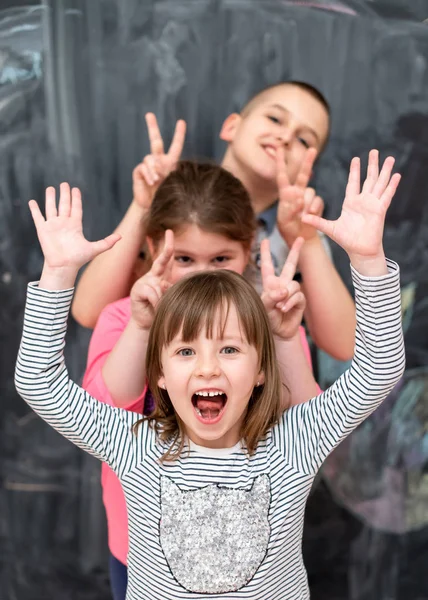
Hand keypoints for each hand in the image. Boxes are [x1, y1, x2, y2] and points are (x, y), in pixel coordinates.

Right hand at [29, 183, 119, 271]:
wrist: (64, 267)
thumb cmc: (78, 259)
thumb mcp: (95, 249)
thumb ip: (107, 242)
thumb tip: (121, 237)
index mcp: (75, 226)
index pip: (76, 208)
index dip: (76, 199)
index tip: (76, 189)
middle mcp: (64, 223)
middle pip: (64, 205)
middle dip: (64, 194)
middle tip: (64, 184)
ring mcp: (53, 226)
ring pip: (51, 208)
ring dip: (50, 198)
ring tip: (50, 188)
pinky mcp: (43, 230)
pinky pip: (38, 217)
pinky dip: (35, 209)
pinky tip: (32, 201)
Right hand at [130, 230, 173, 329]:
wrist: (145, 322)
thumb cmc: (159, 310)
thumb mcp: (168, 299)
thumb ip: (169, 290)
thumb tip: (165, 284)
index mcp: (161, 277)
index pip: (166, 260)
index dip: (169, 246)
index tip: (169, 232)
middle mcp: (153, 276)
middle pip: (160, 260)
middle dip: (167, 248)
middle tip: (169, 233)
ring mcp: (144, 282)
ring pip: (159, 285)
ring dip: (163, 299)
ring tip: (160, 307)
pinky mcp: (137, 289)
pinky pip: (152, 292)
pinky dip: (156, 301)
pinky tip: (154, 307)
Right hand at [132, 113, 185, 208]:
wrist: (153, 207)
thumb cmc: (167, 197)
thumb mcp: (173, 184)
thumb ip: (168, 172)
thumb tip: (156, 165)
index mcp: (170, 163)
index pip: (175, 146)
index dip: (178, 134)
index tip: (181, 122)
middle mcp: (158, 161)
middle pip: (154, 140)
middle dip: (152, 126)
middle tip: (149, 114)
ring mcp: (148, 166)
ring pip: (149, 158)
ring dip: (154, 168)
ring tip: (157, 180)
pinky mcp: (139, 172)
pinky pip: (143, 167)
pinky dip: (149, 174)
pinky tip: (151, 182)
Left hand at [261, 237, 305, 339]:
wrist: (278, 332)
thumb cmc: (267, 318)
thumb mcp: (263, 306)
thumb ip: (271, 296)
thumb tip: (284, 290)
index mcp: (270, 283)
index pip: (268, 265)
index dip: (266, 253)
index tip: (265, 240)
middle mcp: (282, 284)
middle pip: (290, 264)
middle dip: (295, 251)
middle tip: (301, 238)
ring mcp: (292, 292)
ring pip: (293, 285)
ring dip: (286, 295)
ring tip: (279, 306)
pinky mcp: (300, 300)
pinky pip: (297, 295)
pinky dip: (290, 302)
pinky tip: (284, 309)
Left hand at [276, 146, 320, 244]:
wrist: (300, 237)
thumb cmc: (288, 228)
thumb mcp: (284, 219)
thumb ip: (290, 208)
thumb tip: (299, 198)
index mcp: (285, 194)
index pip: (282, 175)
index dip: (280, 161)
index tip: (278, 147)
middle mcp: (297, 192)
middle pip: (303, 174)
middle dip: (308, 162)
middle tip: (312, 149)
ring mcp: (308, 197)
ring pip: (310, 193)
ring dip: (306, 205)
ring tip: (300, 217)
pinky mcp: (317, 204)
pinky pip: (317, 202)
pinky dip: (313, 210)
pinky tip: (309, 217)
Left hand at [301, 150, 400, 268]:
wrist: (359, 251)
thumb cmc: (346, 241)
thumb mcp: (329, 228)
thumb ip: (317, 221)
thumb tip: (302, 218)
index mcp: (351, 203)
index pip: (353, 183)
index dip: (355, 171)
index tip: (356, 159)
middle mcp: (363, 201)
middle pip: (368, 179)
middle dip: (371, 165)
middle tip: (374, 151)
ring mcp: (372, 205)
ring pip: (380, 183)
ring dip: (385, 171)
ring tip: (390, 158)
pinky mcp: (379, 210)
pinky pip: (387, 195)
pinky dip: (392, 185)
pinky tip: (397, 175)